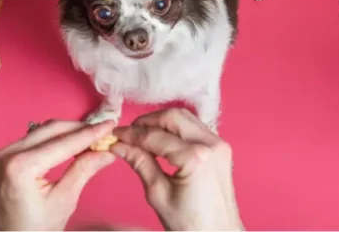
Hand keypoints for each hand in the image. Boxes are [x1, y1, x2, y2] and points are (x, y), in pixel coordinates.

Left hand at [0, 120, 116, 230]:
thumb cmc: (34, 229)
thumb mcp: (64, 201)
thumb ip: (84, 170)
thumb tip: (106, 151)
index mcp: (21, 167)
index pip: (63, 143)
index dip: (90, 134)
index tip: (110, 126)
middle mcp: (8, 154)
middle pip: (52, 129)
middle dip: (80, 130)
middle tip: (105, 132)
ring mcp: (4, 154)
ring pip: (44, 131)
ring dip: (69, 132)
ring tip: (92, 138)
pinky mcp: (6, 156)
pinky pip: (35, 139)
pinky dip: (56, 138)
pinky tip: (73, 143)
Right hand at [113, 108, 242, 230]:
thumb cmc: (191, 224)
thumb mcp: (158, 194)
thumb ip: (140, 163)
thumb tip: (119, 145)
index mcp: (195, 157)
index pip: (155, 136)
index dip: (131, 134)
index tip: (115, 135)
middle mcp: (211, 144)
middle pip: (173, 117)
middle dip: (147, 121)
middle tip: (128, 133)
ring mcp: (220, 144)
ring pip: (185, 118)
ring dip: (162, 122)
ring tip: (141, 136)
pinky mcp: (222, 148)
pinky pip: (195, 128)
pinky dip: (176, 130)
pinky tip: (161, 140)